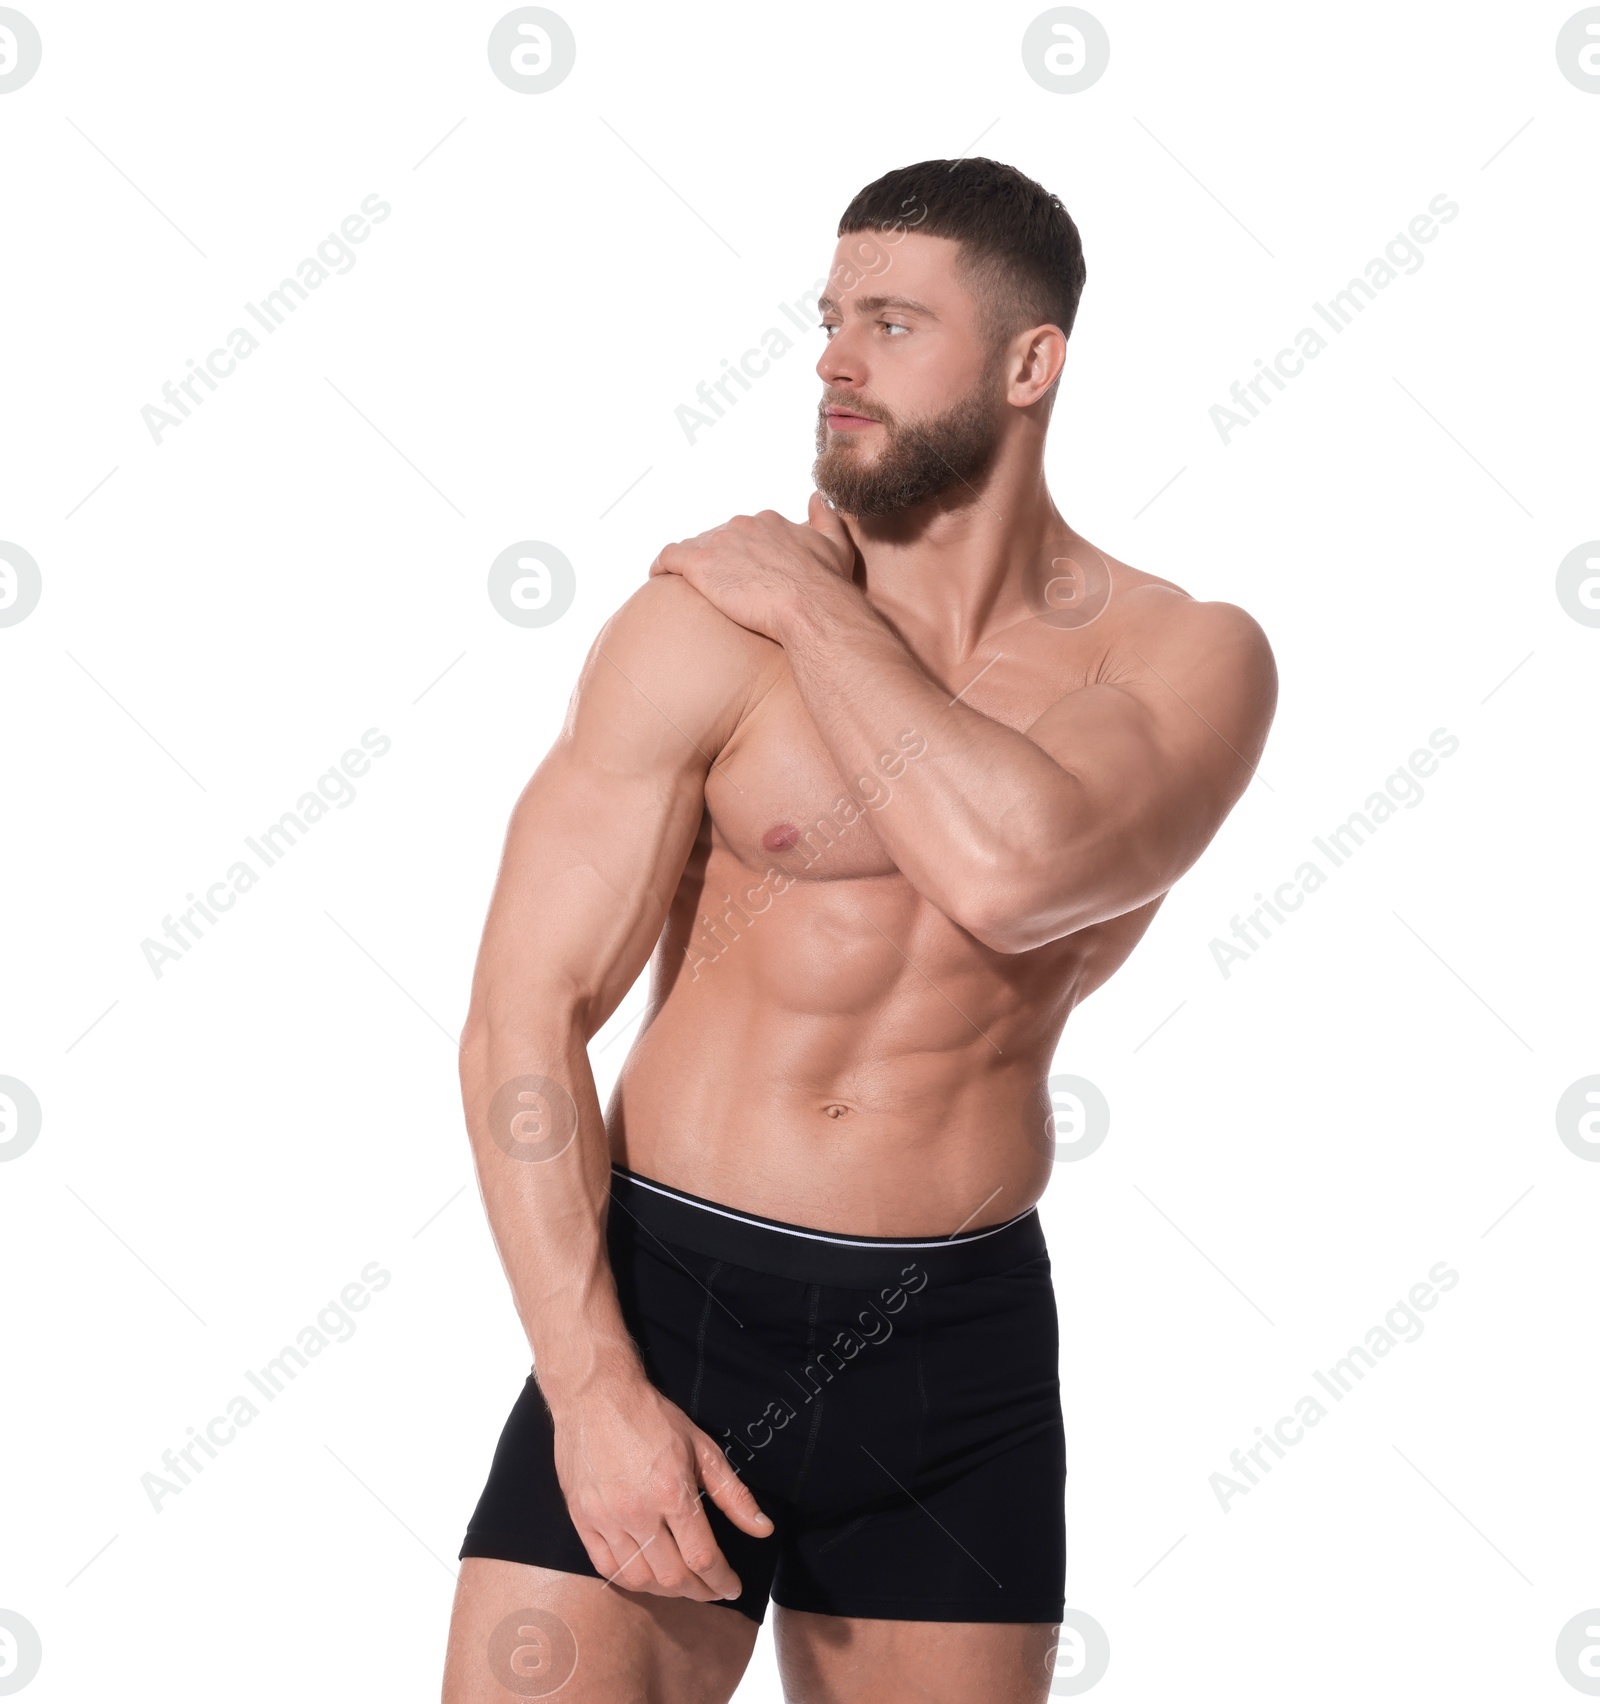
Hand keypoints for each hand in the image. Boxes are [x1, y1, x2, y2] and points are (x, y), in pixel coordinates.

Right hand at [550, 1366, 772, 1601]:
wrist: (595, 1394)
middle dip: (699, 1591)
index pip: (702, 1557)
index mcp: (671, 1492)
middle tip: (712, 1590)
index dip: (722, 1580)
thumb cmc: (652, 1417)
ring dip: (665, 1591)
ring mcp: (604, 1518)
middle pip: (672, 1577)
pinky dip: (629, 1579)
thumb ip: (732, 1494)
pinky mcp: (581, 1518)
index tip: (732, 1587)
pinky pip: (605, 1566)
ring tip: (682, 1584)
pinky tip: (645, 1575)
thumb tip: (762, 1528)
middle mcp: (636, 1511)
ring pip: (638, 1578)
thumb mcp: (702, 1447)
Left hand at [648, 492, 855, 641]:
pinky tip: (656, 577)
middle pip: (716, 538)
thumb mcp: (834, 544)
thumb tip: (817, 497)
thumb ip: (824, 518)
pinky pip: (669, 557)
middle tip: (712, 583)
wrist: (811, 607)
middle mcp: (742, 525)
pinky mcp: (700, 565)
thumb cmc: (825, 583)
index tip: (737, 568)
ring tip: (681, 582)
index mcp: (769, 522)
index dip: (738, 550)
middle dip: (713, 558)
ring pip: (693, 547)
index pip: (743, 531)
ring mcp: (720, 543)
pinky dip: (660, 565)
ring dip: (686, 562)